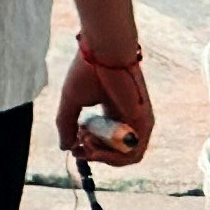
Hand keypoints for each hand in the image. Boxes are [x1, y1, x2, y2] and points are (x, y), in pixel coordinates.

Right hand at [55, 20, 155, 172]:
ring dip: (102, 157)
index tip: (74, 147)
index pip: (106, 142)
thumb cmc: (87, 70)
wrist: (103, 51)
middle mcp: (128, 119)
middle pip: (115, 153)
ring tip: (86, 145)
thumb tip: (65, 148)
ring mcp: (139, 122)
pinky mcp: (144, 123)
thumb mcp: (71, 102)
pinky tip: (94, 147)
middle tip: (79, 147)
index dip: (89, 150)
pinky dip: (112, 156)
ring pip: (125, 158)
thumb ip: (67, 125)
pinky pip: (133, 154)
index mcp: (113, 112)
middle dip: (94, 154)